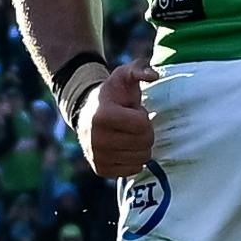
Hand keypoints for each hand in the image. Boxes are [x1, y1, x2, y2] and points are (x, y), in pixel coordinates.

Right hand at [79, 62, 157, 179]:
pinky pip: (133, 170)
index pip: (143, 125)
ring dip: (141, 146)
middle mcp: (97, 139)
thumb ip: (139, 70)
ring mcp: (97, 156)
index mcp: (103, 116)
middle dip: (145, 132)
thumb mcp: (123, 76)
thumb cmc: (112, 94)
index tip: (132, 111)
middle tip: (132, 124)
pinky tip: (124, 147)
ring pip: (141, 159)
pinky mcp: (100, 169)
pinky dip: (134, 159)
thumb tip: (153, 76)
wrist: (86, 112)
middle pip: (144, 143)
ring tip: (128, 134)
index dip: (143, 116)